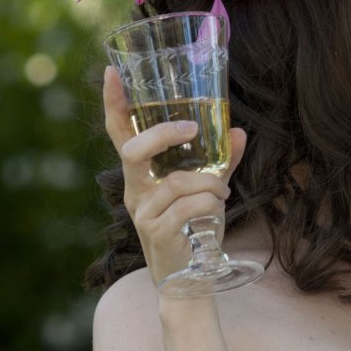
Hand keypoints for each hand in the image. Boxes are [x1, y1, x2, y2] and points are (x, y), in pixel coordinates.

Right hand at [102, 66, 247, 281]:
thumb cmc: (193, 229)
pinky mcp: (155, 231)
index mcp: (141, 175)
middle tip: (191, 128)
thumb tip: (238, 130)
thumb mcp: (208, 190)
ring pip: (177, 181)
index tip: (112, 72)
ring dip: (209, 182)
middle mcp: (134, 191)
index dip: (113, 104)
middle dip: (164, 134)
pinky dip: (210, 202)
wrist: (190, 278)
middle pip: (134, 151)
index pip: (119, 134)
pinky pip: (189, 205)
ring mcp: (141, 212)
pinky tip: (217, 208)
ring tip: (222, 191)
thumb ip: (220, 161)